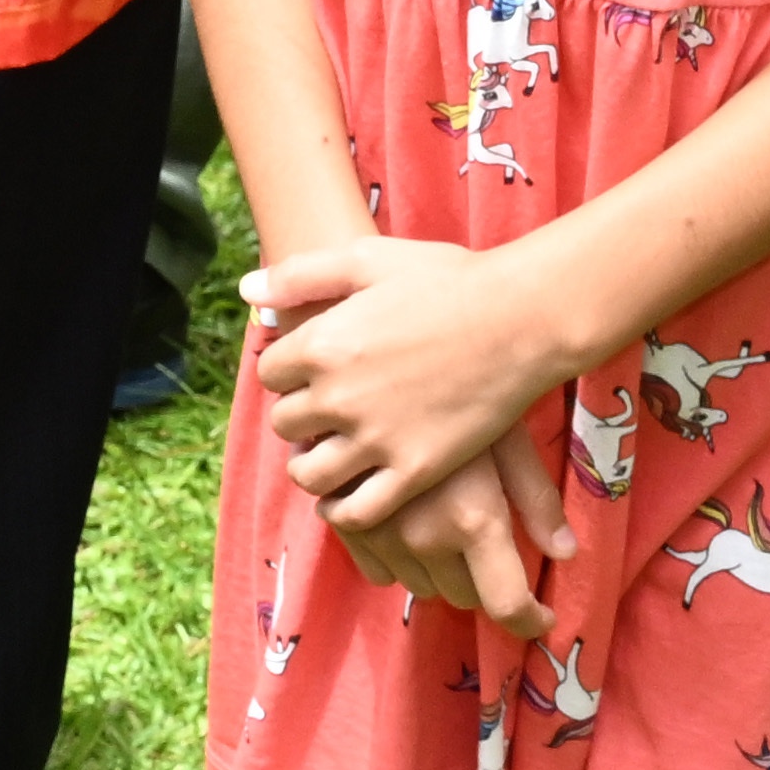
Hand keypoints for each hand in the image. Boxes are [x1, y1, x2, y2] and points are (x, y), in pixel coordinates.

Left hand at [238, 223, 577, 623]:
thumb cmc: (449, 281)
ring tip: (334, 455)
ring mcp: (376, 439)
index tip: (313, 369)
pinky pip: (357, 511)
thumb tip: (248, 291)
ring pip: (309, 474)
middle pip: (286, 424)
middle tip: (328, 411)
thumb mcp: (369, 259)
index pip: (270, 372)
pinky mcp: (414, 472)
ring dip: (314, 466)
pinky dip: (344, 509)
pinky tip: (351, 495)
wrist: (522, 319)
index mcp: (323, 343)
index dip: (289, 370)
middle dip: (301, 417)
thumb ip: (302, 275)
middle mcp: (339, 396)